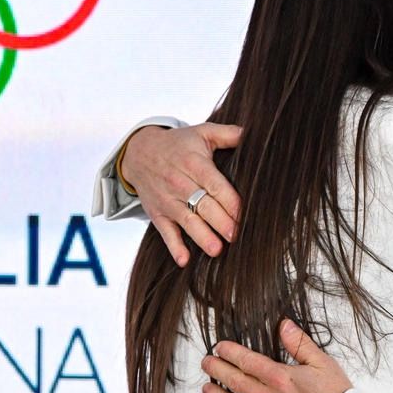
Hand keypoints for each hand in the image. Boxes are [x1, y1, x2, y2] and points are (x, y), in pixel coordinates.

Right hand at [121, 122, 242, 265]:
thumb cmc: (178, 144)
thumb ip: (229, 133)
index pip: (215, 185)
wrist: (138, 152)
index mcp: (194, 164)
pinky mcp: (157, 214)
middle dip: (221, 221)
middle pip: (203, 205)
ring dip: (202, 236)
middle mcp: (180, 183)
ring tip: (217, 250)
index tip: (244, 214)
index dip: (230, 201)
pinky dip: (173, 247)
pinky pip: (165, 232)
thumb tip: (253, 134)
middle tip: (237, 235)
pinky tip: (184, 260)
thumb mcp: (202, 132)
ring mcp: (167, 200)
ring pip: (187, 221)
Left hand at [200, 319, 352, 392]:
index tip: (220, 347)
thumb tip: (284, 324)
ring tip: (207, 389)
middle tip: (207, 363)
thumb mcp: (324, 364)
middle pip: (233, 380)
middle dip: (216, 369)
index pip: (246, 360)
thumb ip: (300, 344)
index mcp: (280, 378)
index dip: (229, 352)